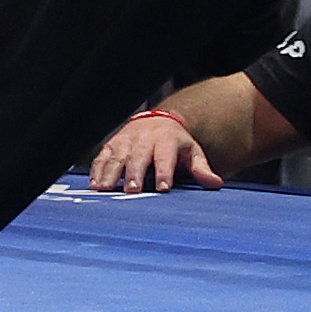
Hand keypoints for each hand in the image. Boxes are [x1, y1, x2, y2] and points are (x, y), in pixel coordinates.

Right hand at [89, 111, 223, 194]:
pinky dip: (97, 171)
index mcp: (166, 140)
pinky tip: (95, 184)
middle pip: (138, 157)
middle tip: (131, 191)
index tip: (163, 188)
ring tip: (104, 189)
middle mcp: (143, 139)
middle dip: (133, 174)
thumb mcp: (191, 152)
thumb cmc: (174, 143)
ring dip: (109, 173)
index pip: (165, 157)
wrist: (156, 120)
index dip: (164, 173)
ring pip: (116, 157)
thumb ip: (201, 168)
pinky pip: (102, 157)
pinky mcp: (111, 144)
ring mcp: (125, 141)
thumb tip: (215, 183)